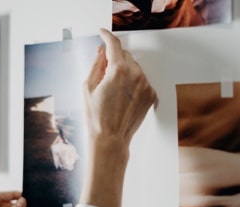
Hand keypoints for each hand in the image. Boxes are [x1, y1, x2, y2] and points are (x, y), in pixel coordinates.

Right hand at [83, 28, 156, 146]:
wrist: (111, 139)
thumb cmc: (97, 117)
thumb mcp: (88, 87)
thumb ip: (96, 64)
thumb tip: (101, 51)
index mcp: (118, 71)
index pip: (114, 44)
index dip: (106, 36)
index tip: (103, 33)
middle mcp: (136, 75)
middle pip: (125, 56)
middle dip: (114, 59)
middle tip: (104, 74)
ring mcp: (146, 86)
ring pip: (135, 68)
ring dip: (125, 71)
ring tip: (114, 91)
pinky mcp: (151, 95)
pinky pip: (142, 80)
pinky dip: (134, 83)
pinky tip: (123, 96)